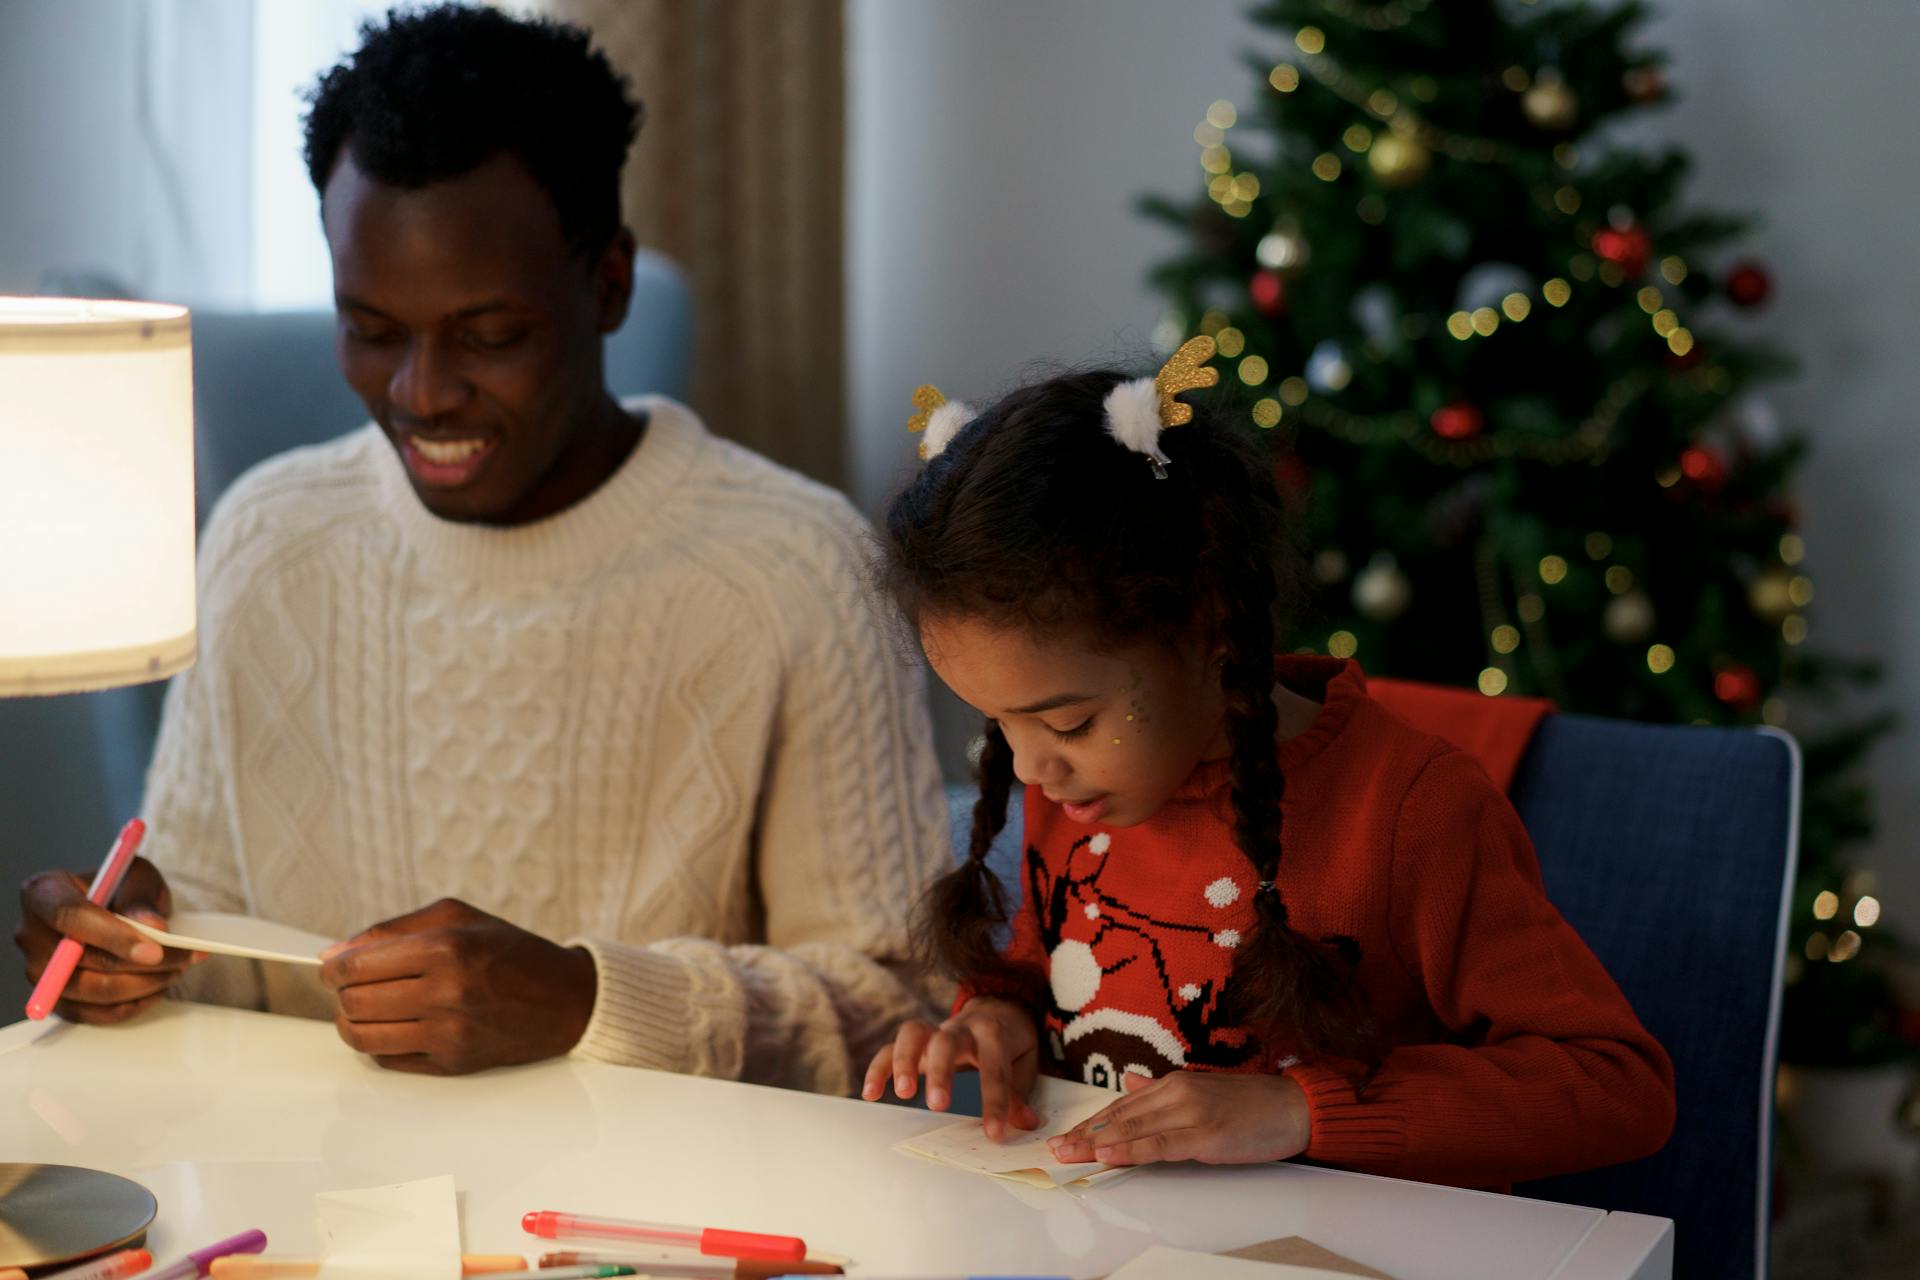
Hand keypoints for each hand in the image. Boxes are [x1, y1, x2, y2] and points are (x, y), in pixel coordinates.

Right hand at [15, 857, 199, 1022]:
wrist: (115, 908)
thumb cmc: (121, 888)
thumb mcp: (136, 876)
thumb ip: (141, 898)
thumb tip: (153, 928)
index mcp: (43, 893)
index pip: (70, 917)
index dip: (113, 935)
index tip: (155, 949)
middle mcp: (32, 935)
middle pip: (83, 961)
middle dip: (141, 964)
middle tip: (184, 958)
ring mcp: (41, 973)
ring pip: (93, 992)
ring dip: (143, 985)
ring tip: (177, 969)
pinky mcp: (59, 1000)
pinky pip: (97, 1014)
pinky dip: (133, 1004)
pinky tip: (159, 986)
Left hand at [319, 898, 595, 1074]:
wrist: (564, 1000)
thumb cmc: (510, 952)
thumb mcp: (458, 919)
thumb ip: (393, 930)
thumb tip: (335, 953)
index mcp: (446, 949)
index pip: (357, 965)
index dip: (333, 967)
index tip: (332, 967)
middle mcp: (447, 992)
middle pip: (354, 1002)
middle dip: (341, 994)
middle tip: (351, 986)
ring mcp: (449, 1033)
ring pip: (363, 1037)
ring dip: (351, 1023)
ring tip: (364, 1009)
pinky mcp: (452, 1063)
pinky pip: (387, 1060)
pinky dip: (378, 1044)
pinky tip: (394, 1026)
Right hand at [860, 996, 1041, 1138]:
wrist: (997, 1008)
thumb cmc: (1011, 1043)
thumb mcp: (1025, 1062)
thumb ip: (1019, 1091)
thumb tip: (1024, 1123)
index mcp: (994, 1032)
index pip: (994, 1067)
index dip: (995, 1101)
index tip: (993, 1133)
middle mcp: (961, 1027)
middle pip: (946, 1041)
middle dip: (940, 1072)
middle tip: (938, 1105)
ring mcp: (935, 1031)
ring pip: (913, 1033)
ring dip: (904, 1061)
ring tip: (902, 1093)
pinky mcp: (916, 1041)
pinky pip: (891, 1048)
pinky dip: (878, 1068)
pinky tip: (869, 1095)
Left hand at [1046, 1070, 1311, 1165]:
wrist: (1295, 1107)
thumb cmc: (1251, 1105)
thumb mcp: (1201, 1091)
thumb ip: (1161, 1091)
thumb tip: (1129, 1085)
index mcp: (1173, 1084)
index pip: (1121, 1107)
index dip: (1090, 1124)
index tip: (1065, 1137)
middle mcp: (1176, 1093)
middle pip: (1120, 1118)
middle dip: (1084, 1135)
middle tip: (1054, 1149)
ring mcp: (1190, 1113)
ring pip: (1134, 1130)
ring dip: (1096, 1143)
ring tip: (1068, 1154)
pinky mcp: (1206, 1135)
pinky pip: (1160, 1144)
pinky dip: (1131, 1150)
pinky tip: (1107, 1155)